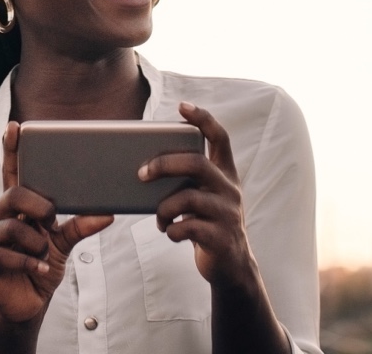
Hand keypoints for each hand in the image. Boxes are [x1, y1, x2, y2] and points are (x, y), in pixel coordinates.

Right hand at [0, 122, 114, 325]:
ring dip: (35, 243)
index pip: (11, 173)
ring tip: (43, 256)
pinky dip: (27, 263)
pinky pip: (4, 254)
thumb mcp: (63, 244)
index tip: (16, 127)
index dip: (12, 150)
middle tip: (51, 221)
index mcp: (14, 208)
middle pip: (13, 194)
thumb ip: (79, 226)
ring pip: (11, 227)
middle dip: (38, 206)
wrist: (27, 305)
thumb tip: (107, 214)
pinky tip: (38, 270)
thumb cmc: (40, 266)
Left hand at [145, 102, 256, 286]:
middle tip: (141, 174)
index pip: (220, 138)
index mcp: (225, 174)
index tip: (183, 106)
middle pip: (196, 163)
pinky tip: (170, 232)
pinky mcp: (222, 237)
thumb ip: (186, 181)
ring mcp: (228, 213)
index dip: (203, 119)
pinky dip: (171, 230)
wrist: (231, 265)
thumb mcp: (202, 197)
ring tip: (160, 219)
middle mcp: (230, 189)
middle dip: (163, 164)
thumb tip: (142, 167)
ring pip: (188, 198)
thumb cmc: (207, 223)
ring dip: (163, 208)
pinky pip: (188, 227)